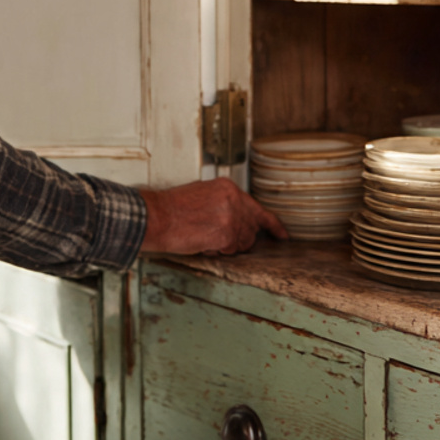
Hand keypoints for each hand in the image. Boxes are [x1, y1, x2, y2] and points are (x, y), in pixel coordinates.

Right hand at [137, 178, 288, 255]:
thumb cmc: (171, 208)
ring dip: (227, 245)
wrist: (157, 216)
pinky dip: (217, 251)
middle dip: (239, 238)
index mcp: (228, 188)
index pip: (258, 209)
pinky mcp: (226, 235)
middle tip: (220, 239)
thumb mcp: (201, 194)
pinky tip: (203, 242)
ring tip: (204, 236)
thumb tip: (233, 219)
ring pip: (243, 242)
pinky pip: (230, 251)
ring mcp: (232, 218)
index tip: (282, 235)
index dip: (272, 225)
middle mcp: (234, 200)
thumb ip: (223, 203)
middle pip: (251, 228)